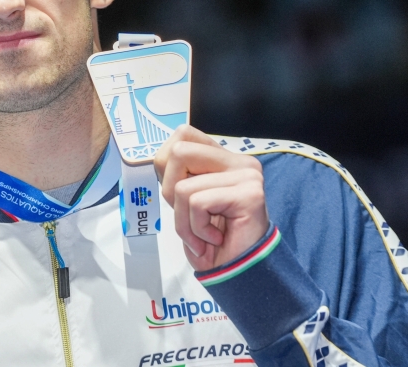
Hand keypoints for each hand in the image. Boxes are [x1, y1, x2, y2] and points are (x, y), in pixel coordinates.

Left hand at [154, 125, 268, 271]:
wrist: (237, 272)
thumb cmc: (210, 239)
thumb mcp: (186, 200)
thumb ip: (178, 174)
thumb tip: (159, 158)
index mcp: (223, 159)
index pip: (183, 134)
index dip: (166, 163)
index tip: (177, 193)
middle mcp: (239, 162)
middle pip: (178, 152)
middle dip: (170, 191)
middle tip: (188, 216)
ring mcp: (247, 176)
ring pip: (183, 186)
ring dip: (183, 220)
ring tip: (202, 234)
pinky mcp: (249, 194)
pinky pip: (198, 203)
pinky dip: (196, 229)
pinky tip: (214, 238)